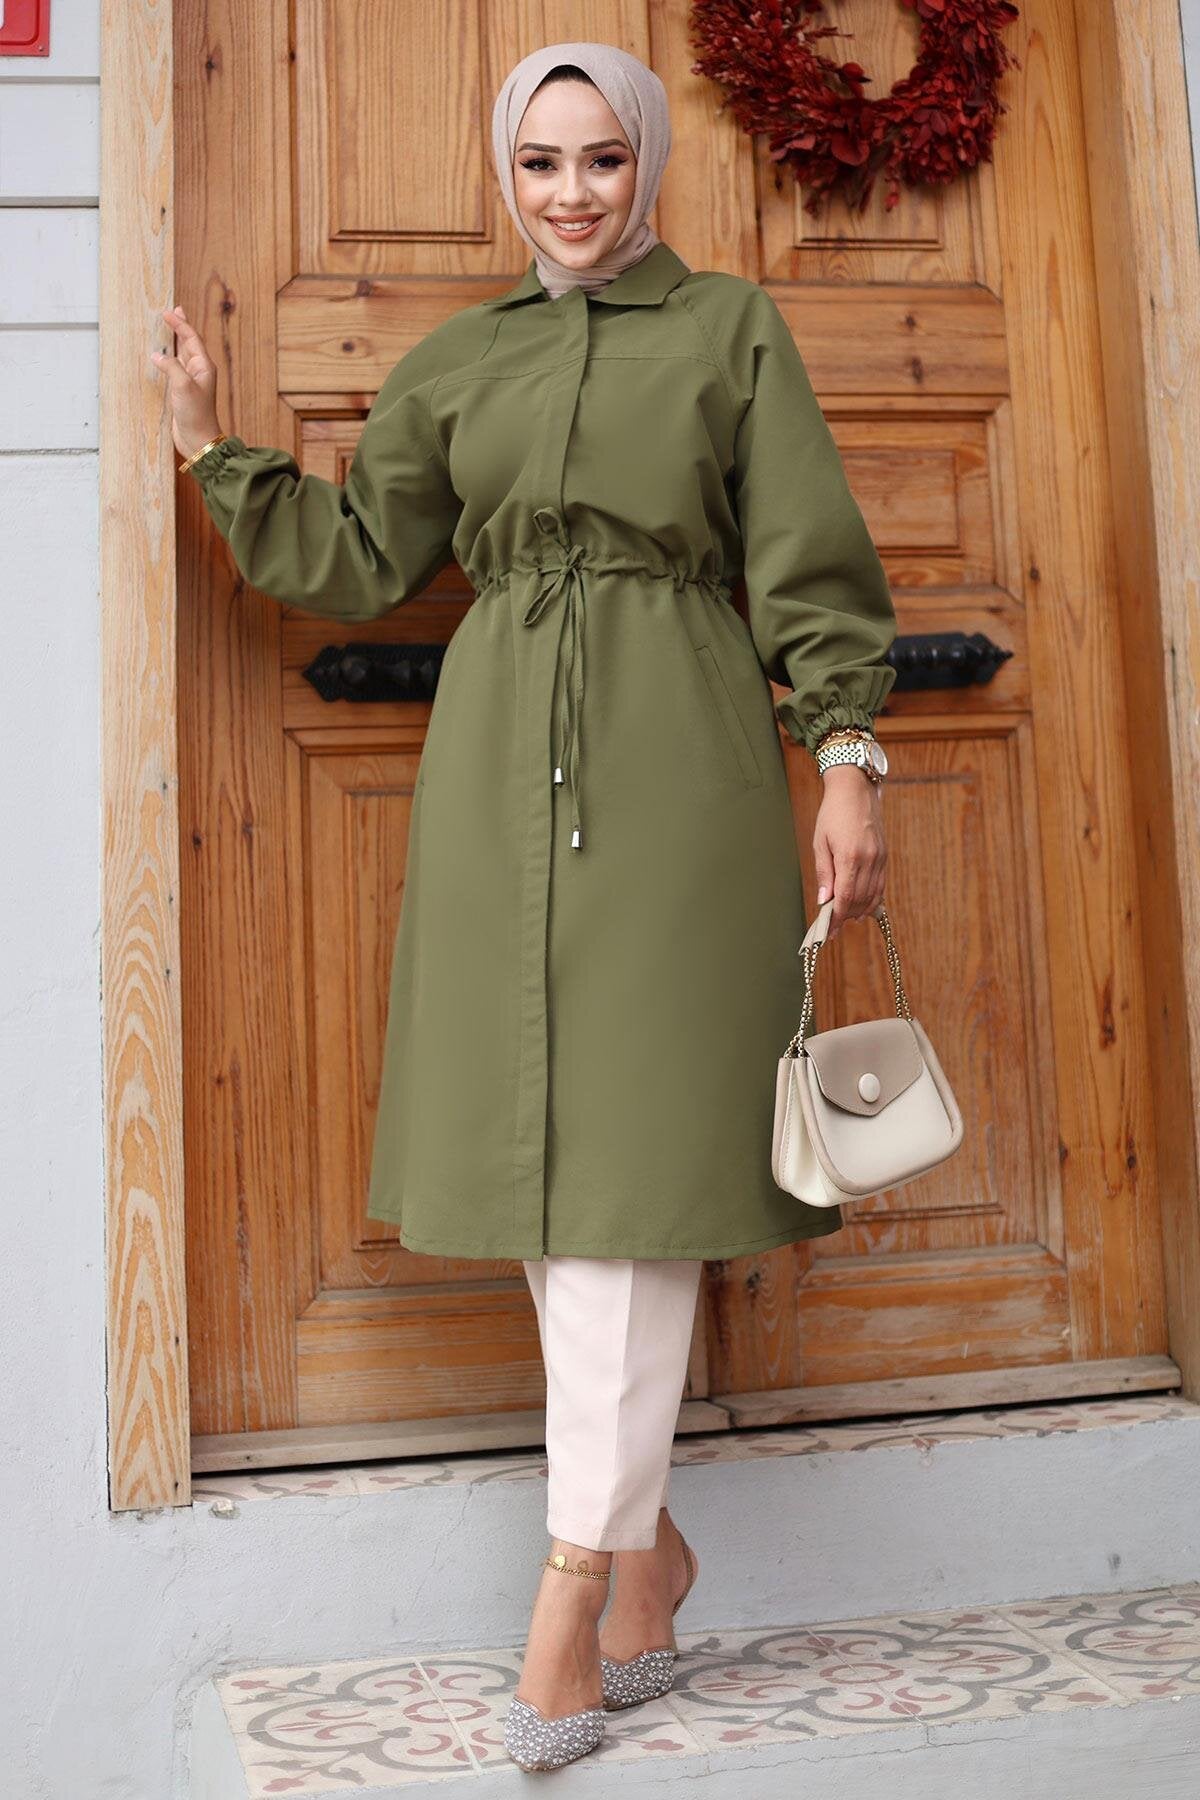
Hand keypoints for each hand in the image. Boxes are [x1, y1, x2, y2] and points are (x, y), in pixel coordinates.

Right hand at [150, 304, 222, 459]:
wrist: (198, 440)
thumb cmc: (196, 415)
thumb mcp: (183, 386)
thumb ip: (171, 367)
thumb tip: (158, 356)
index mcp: (204, 367)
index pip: (191, 339)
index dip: (180, 324)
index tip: (169, 312)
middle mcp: (199, 372)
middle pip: (189, 343)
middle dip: (181, 328)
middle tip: (173, 313)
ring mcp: (191, 381)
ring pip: (182, 355)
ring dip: (175, 342)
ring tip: (168, 329)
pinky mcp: (183, 392)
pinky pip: (175, 369)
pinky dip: (169, 359)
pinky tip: (162, 357)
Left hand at [813, 765, 886, 939]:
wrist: (856, 790)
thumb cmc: (833, 813)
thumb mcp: (820, 842)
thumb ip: (824, 873)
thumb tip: (824, 900)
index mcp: (850, 856)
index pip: (845, 897)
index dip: (837, 917)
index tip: (828, 930)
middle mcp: (869, 859)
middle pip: (860, 900)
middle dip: (846, 917)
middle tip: (832, 927)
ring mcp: (880, 858)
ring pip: (873, 895)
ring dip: (859, 911)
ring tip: (845, 919)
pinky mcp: (885, 856)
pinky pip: (880, 885)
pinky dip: (871, 899)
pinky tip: (861, 906)